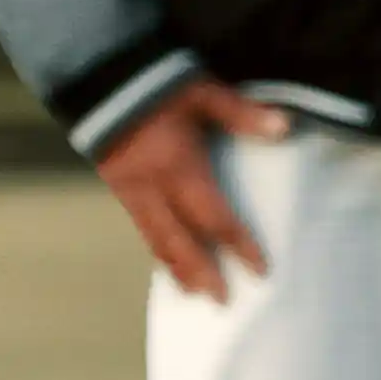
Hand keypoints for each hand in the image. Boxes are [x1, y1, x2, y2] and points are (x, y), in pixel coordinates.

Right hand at [93, 79, 289, 301]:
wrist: (96, 78)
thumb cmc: (156, 84)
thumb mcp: (200, 92)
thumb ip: (240, 112)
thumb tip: (284, 126)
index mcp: (179, 167)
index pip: (214, 217)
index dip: (238, 245)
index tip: (260, 271)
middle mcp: (152, 187)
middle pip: (180, 240)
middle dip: (202, 272)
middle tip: (221, 301)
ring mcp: (130, 189)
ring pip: (155, 238)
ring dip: (176, 268)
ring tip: (192, 292)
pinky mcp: (116, 185)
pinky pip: (140, 226)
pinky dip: (156, 248)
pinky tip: (165, 259)